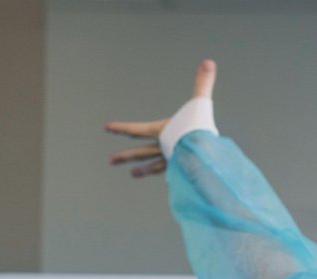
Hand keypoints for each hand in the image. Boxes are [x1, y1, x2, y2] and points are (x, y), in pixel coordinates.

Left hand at [106, 59, 216, 177]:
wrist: (208, 156)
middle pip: (141, 152)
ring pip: (152, 165)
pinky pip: (168, 173)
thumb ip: (203, 83)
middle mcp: (163, 147)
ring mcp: (172, 160)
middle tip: (110, 161)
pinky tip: (160, 178)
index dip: (121, 127)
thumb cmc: (201, 129)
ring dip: (142, 170)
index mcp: (162, 132)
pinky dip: (162, 175)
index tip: (107, 127)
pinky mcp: (181, 170)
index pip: (137, 129)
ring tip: (132, 175)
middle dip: (126, 156)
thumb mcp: (200, 103)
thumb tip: (209, 61)